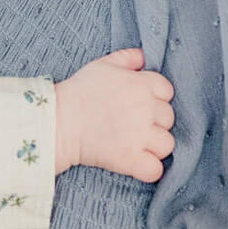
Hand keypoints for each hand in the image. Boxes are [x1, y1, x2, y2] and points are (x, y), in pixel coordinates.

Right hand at [54, 48, 174, 181]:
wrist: (58, 121)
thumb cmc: (78, 92)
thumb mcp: (101, 65)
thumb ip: (126, 58)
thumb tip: (142, 57)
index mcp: (142, 84)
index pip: (167, 91)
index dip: (156, 98)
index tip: (139, 105)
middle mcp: (146, 109)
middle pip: (169, 119)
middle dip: (155, 122)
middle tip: (134, 126)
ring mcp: (140, 135)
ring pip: (167, 145)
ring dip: (155, 147)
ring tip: (136, 145)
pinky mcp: (131, 159)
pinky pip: (155, 170)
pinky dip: (149, 170)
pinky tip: (137, 164)